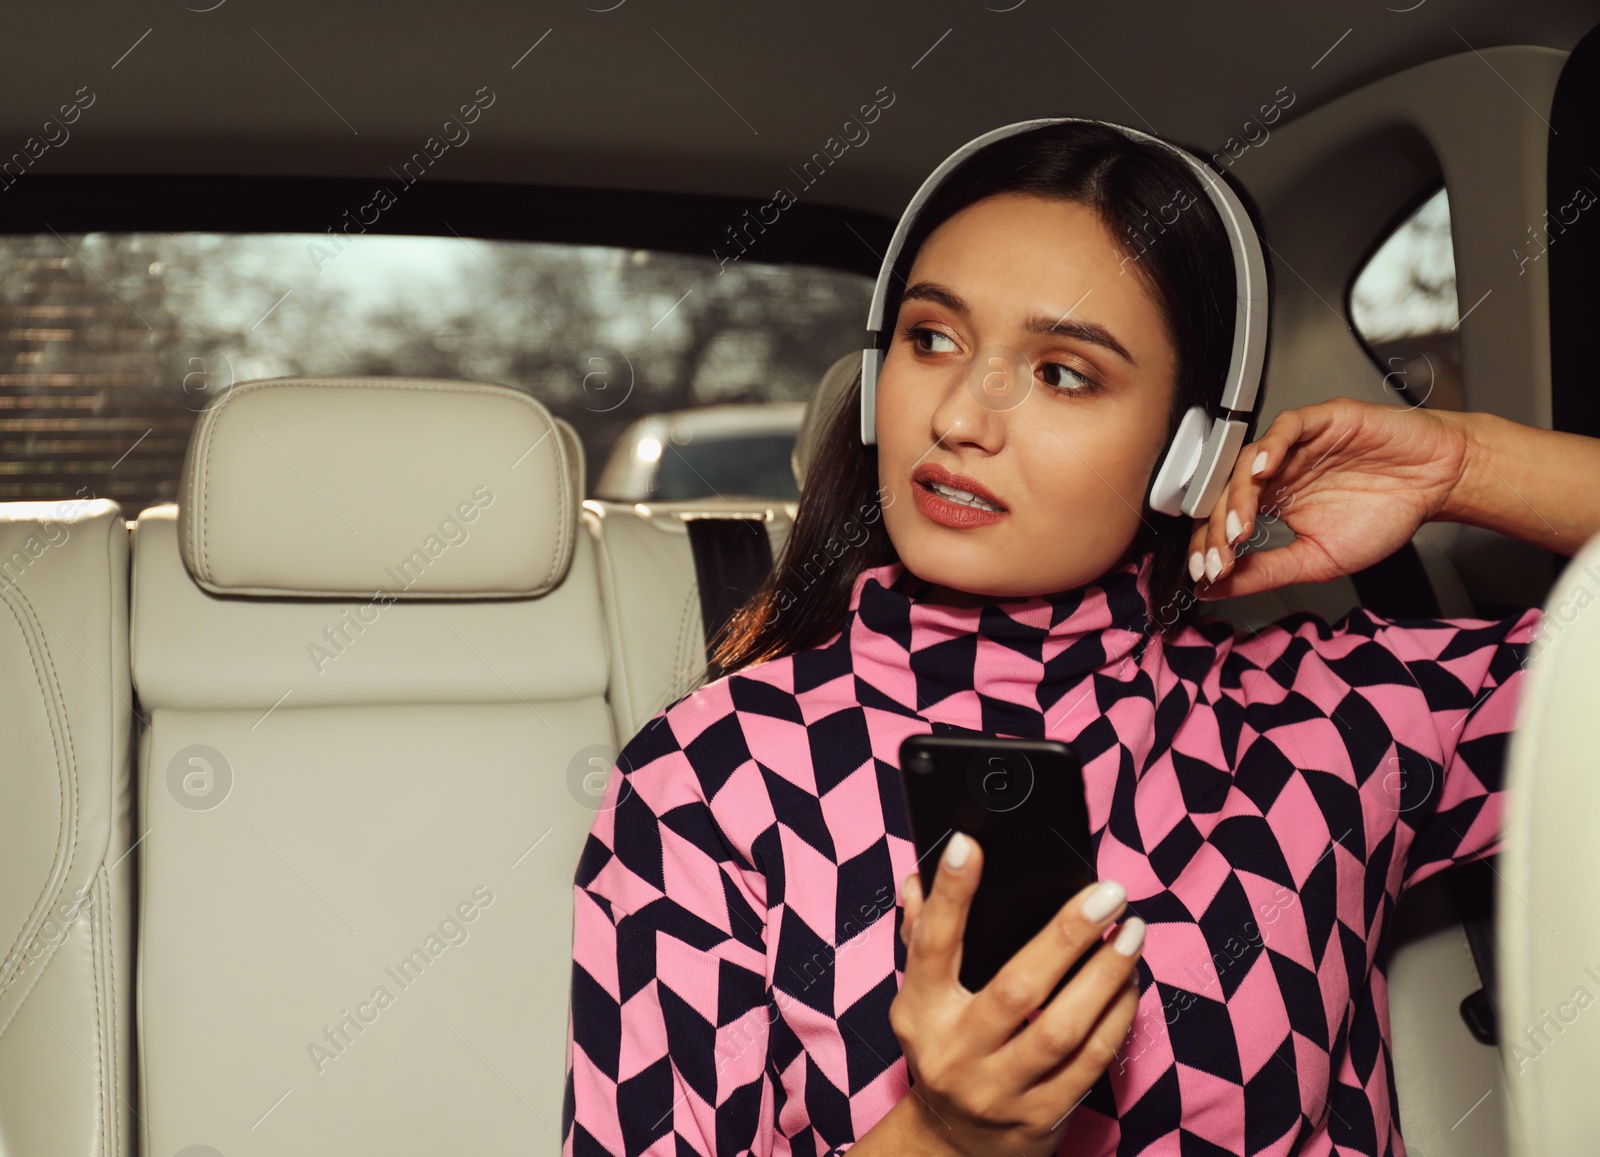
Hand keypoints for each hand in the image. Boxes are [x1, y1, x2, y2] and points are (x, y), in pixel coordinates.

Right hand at [886, 832, 1144, 1156]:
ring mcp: (999, 1090)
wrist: (956, 1144)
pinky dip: (1117, 1017)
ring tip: (1132, 933)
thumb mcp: (921, 999)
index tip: (970, 844)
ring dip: (1106, 976)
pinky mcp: (1041, 1117)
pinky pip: (1090, 1062)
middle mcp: (955, 1053)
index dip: (950, 894)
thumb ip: (923, 937)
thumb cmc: (946, 1049)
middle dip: (1067, 935)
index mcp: (920, 1013)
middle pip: (1016, 989)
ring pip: (1062, 1029)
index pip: (932, 945)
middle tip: (1108, 893)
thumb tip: (919, 879)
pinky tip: (1131, 981)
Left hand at [1187, 397, 1471, 598]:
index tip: (1205, 575)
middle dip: (1218, 529)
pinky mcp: (1321, 420)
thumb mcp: (1319, 559)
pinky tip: (1262, 470)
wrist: (1437, 483)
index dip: (1209, 547)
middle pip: (1227, 492)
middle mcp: (1277, 471)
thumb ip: (1268, 571)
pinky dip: (1271, 446)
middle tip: (1219, 559)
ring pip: (1249, 461)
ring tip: (1238, 528)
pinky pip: (1286, 427)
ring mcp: (1296, 445)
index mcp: (1271, 501)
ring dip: (1238, 496)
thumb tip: (1216, 589)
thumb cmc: (1385, 514)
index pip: (1223, 520)